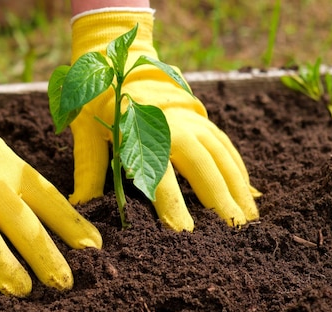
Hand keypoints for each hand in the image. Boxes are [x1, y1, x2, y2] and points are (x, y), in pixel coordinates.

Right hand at [0, 41, 101, 295]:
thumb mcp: (16, 170)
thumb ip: (45, 201)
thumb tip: (89, 242)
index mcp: (15, 173)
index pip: (49, 200)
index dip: (72, 225)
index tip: (93, 251)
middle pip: (20, 222)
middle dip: (43, 253)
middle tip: (63, 283)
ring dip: (4, 264)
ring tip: (23, 290)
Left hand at [69, 9, 259, 230]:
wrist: (116, 57)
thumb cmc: (97, 99)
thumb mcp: (86, 131)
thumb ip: (89, 168)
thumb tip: (81, 206)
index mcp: (141, 132)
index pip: (159, 176)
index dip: (173, 206)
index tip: (185, 233)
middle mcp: (173, 125)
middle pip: (203, 167)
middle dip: (221, 200)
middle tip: (235, 231)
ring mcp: (191, 119)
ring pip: (221, 155)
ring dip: (238, 187)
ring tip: (250, 218)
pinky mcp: (200, 116)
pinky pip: (225, 144)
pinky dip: (238, 168)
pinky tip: (248, 190)